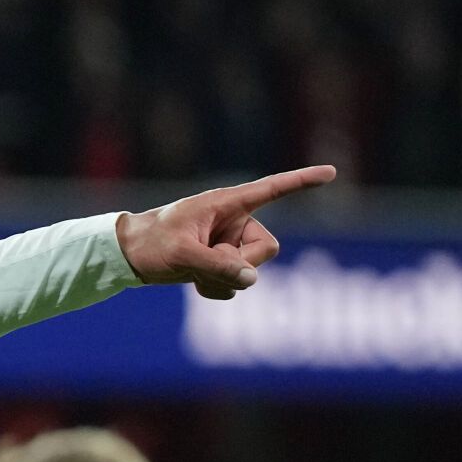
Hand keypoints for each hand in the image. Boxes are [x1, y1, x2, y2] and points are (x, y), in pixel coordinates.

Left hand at [115, 165, 337, 300]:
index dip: (303, 181)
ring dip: (222, 279)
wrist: (130, 256)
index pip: (273, 189)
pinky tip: (194, 282)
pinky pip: (236, 286)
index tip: (332, 172)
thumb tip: (251, 280)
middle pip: (266, 249)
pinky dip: (216, 289)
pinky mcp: (223, 265)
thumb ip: (217, 266)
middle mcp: (236, 222)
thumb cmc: (152, 243)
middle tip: (207, 262)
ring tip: (192, 269)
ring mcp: (231, 245)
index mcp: (228, 203)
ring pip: (250, 273)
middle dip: (240, 264)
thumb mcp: (183, 254)